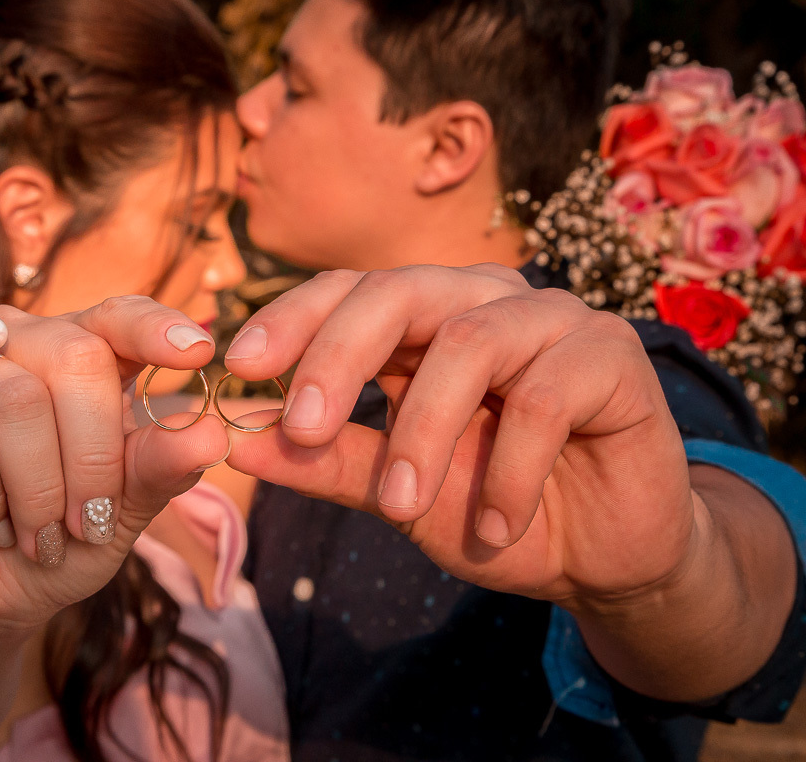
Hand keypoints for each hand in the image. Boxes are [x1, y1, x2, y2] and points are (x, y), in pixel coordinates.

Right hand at [0, 296, 229, 638]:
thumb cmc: (52, 543)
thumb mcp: (119, 514)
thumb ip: (157, 468)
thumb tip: (210, 433)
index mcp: (72, 352)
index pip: (116, 315)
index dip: (155, 327)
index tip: (199, 353)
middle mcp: (9, 341)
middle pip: (74, 356)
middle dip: (94, 456)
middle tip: (88, 525)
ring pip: (17, 401)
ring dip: (39, 490)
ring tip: (35, 536)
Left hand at [223, 265, 695, 606]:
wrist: (599, 556)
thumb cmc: (489, 509)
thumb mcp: (397, 492)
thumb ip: (327, 461)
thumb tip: (235, 440)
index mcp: (424, 322)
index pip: (350, 291)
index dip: (292, 318)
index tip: (238, 367)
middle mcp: (483, 302)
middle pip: (400, 291)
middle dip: (340, 357)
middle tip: (300, 428)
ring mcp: (551, 320)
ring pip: (469, 343)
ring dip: (425, 433)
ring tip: (402, 508)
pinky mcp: (612, 355)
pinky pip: (547, 396)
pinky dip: (510, 470)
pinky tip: (495, 526)